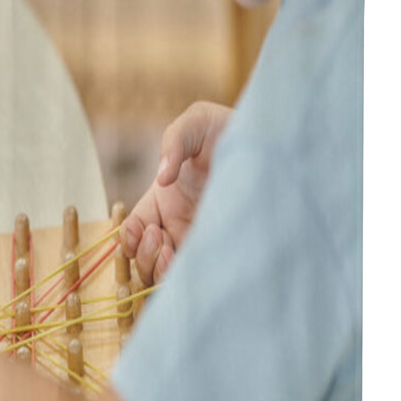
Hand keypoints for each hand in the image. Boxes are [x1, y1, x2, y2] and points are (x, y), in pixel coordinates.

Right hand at [121, 101, 231, 284]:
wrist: (272, 143)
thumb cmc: (231, 130)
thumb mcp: (197, 123)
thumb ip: (174, 142)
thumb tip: (162, 178)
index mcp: (162, 200)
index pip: (133, 230)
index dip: (128, 238)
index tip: (141, 229)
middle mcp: (175, 226)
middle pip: (143, 259)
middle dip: (143, 255)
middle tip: (159, 237)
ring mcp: (196, 242)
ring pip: (162, 275)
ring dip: (157, 269)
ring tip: (170, 252)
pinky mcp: (219, 252)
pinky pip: (194, 276)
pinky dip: (182, 277)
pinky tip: (191, 262)